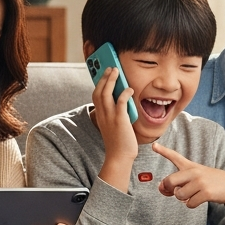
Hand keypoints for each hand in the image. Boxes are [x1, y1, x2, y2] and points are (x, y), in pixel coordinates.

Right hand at [90, 67, 137, 190]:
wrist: (120, 157)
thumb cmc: (119, 143)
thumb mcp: (113, 126)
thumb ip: (114, 114)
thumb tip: (122, 103)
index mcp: (100, 116)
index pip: (95, 96)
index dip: (98, 83)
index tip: (102, 74)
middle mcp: (103, 115)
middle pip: (99, 91)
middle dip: (103, 77)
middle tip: (110, 68)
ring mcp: (110, 117)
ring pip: (106, 93)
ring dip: (111, 80)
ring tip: (116, 71)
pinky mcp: (120, 120)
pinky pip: (120, 102)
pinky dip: (124, 93)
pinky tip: (129, 89)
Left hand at [153, 142, 224, 215]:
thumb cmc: (210, 182)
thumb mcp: (196, 176)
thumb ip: (178, 182)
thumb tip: (163, 189)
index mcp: (190, 166)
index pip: (175, 157)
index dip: (163, 151)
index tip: (154, 145)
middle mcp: (194, 172)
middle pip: (170, 181)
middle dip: (168, 189)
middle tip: (174, 191)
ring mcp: (200, 182)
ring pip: (179, 195)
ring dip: (183, 199)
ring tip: (192, 195)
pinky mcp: (206, 193)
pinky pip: (189, 203)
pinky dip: (191, 204)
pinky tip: (199, 199)